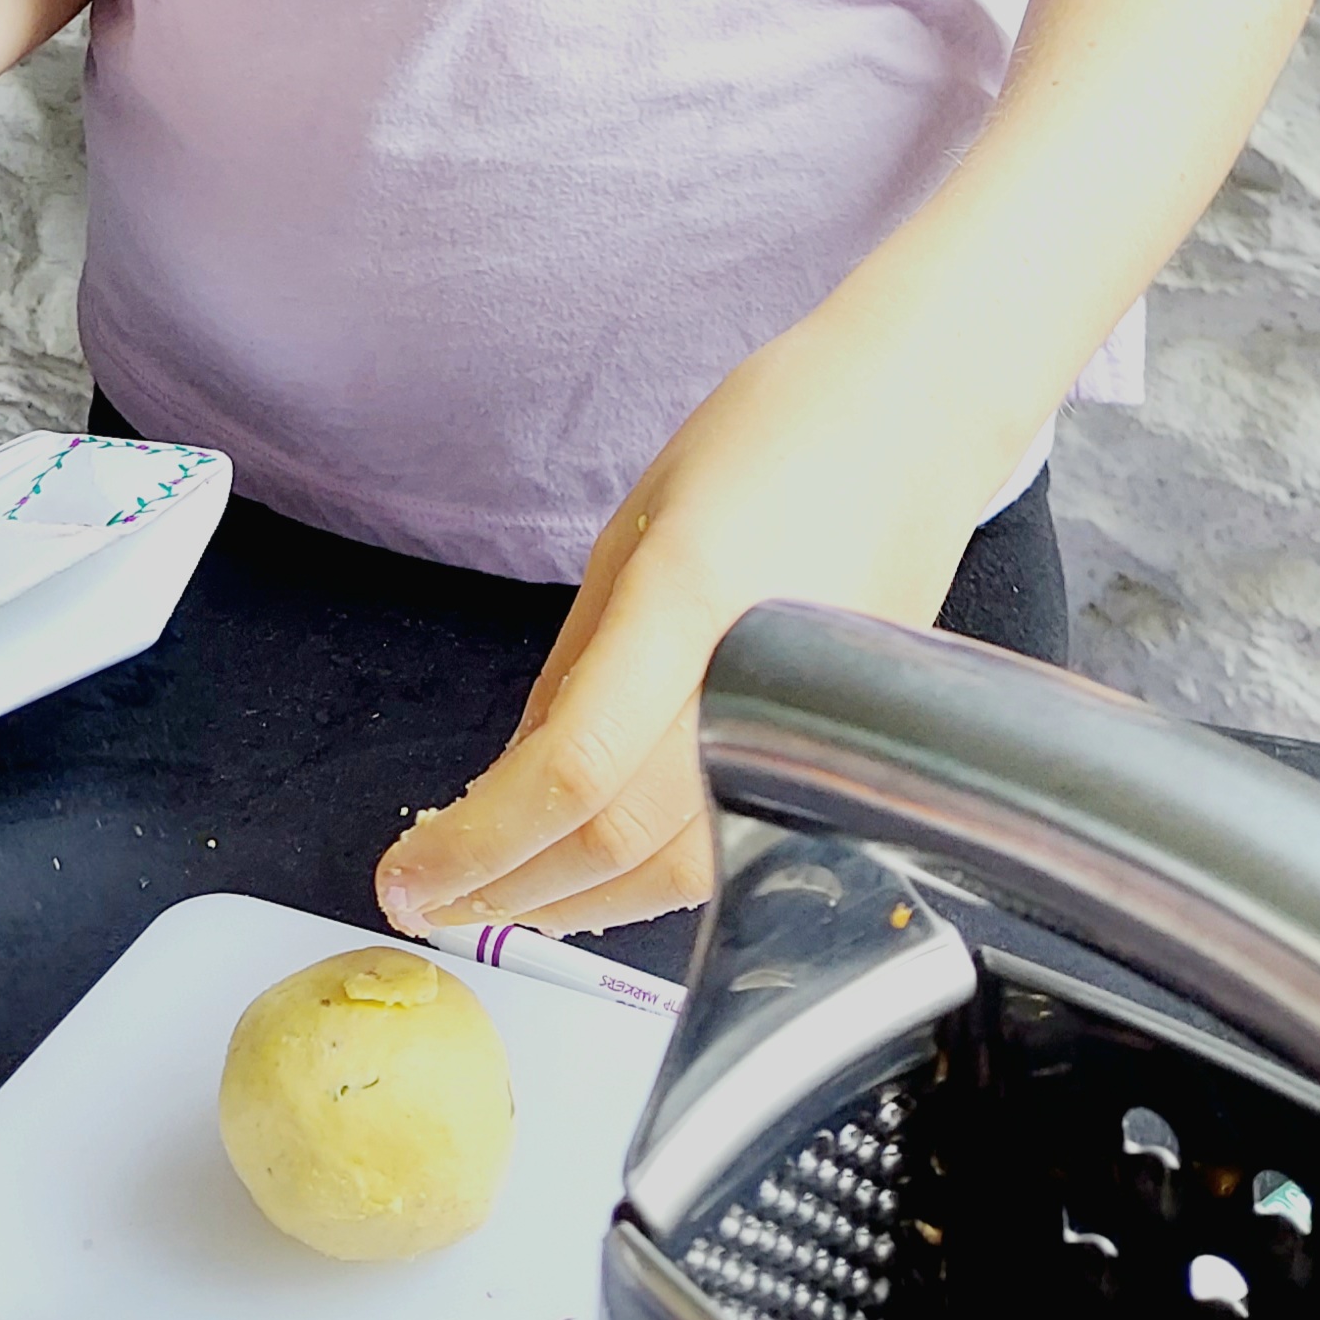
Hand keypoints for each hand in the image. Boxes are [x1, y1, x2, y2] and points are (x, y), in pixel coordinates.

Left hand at [374, 328, 977, 940]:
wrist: (912, 419)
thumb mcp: (633, 527)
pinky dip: (650, 882)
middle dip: (504, 886)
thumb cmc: (771, 441)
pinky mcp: (841, 752)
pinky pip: (736, 851)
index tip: (407, 876)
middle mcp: (754, 677)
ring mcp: (809, 723)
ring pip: (680, 874)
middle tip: (427, 900)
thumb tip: (507, 784)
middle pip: (616, 840)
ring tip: (495, 896)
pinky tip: (593, 874)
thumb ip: (573, 666)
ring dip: (573, 901)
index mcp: (688, 596)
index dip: (479, 842)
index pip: (574, 767)